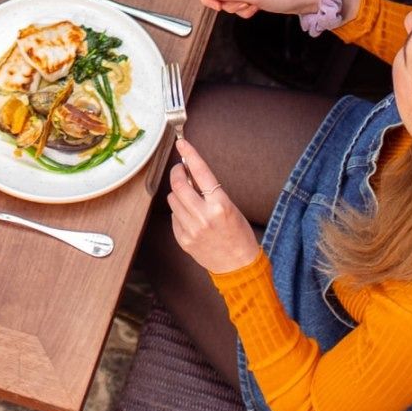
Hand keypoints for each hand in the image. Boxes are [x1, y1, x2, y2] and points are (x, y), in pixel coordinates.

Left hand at [166, 137, 260, 274]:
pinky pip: (173, 216)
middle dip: (177, 173)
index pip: (201, 172)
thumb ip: (210, 191)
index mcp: (220, 205)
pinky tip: (190, 217)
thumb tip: (190, 172)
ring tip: (190, 198)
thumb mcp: (230, 207)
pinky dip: (179, 212)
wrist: (238, 267)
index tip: (182, 143)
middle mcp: (204, 216)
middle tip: (180, 170)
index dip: (190, 154)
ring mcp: (192, 229)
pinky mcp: (183, 240)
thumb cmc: (238, 234)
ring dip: (178, 193)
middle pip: (179, 184)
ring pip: (172, 199)